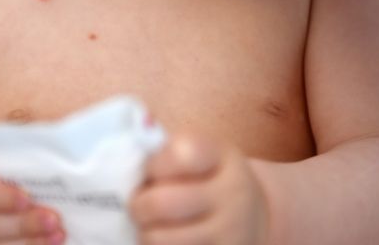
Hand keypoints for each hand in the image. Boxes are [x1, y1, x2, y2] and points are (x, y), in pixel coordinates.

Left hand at [130, 134, 266, 244]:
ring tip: (150, 226)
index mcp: (222, 157)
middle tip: (137, 205)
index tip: (150, 170)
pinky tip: (166, 239)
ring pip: (159, 239)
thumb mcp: (199, 154)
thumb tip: (126, 143)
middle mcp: (233, 194)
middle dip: (138, 205)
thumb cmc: (208, 178)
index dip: (153, 164)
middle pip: (161, 203)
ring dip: (144, 233)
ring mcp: (231, 232)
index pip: (180, 154)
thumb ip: (165, 149)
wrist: (251, 217)